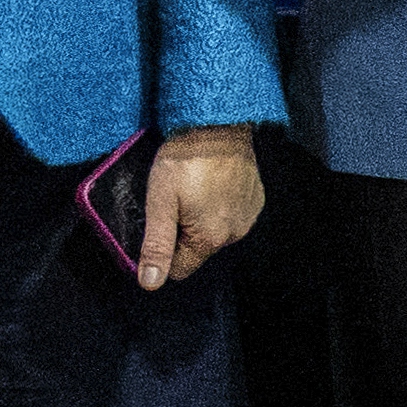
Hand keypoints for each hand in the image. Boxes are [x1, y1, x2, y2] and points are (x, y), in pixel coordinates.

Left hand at [138, 127, 264, 286]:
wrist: (218, 123)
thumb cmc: (186, 159)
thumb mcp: (160, 202)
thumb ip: (157, 245)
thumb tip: (150, 283)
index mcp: (209, 238)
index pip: (180, 268)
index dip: (163, 250)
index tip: (159, 222)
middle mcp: (234, 233)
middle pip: (197, 249)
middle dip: (183, 231)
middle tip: (175, 199)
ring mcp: (248, 216)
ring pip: (215, 231)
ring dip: (203, 217)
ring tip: (194, 187)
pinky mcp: (255, 199)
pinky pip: (232, 214)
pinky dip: (220, 204)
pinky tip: (212, 182)